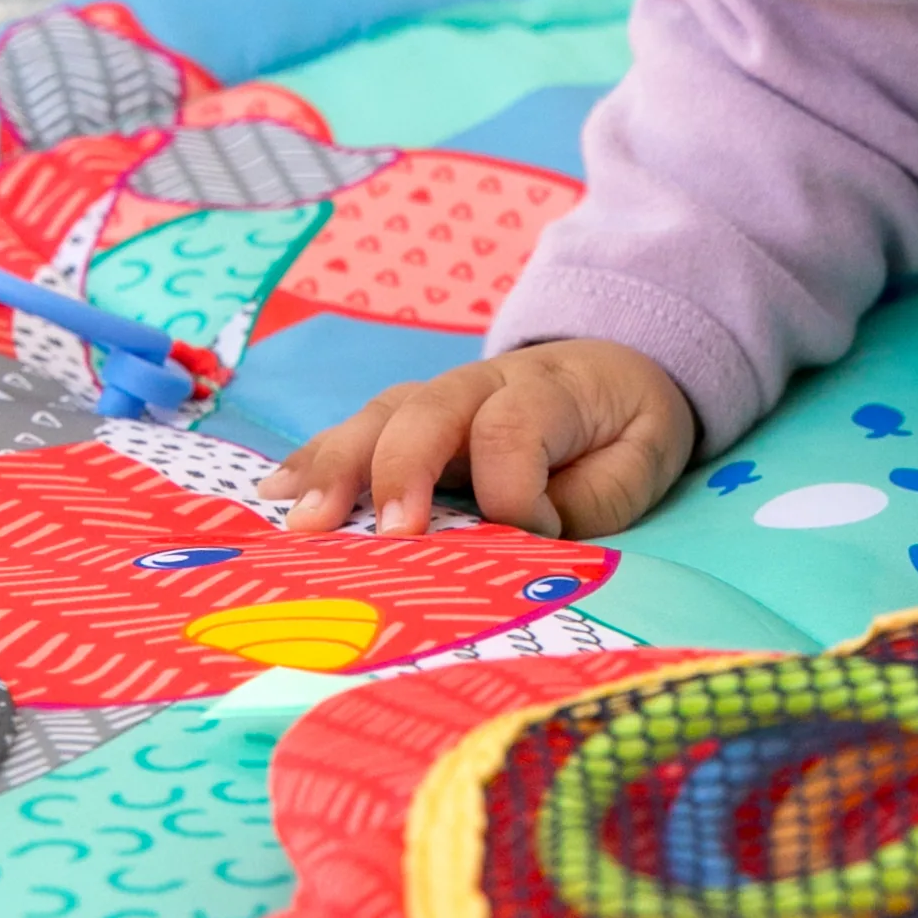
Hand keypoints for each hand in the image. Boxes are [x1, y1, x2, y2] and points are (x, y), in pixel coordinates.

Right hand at [259, 340, 695, 540]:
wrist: (618, 378)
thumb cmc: (624, 433)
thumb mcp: (639, 464)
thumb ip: (589, 499)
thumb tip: (523, 539)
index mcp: (551, 391)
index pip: (514, 429)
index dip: (516, 489)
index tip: (537, 533)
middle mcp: (486, 384)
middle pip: (431, 409)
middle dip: (403, 468)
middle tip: (390, 533)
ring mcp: (440, 398)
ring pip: (382, 415)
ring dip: (339, 465)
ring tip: (302, 521)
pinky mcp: (409, 420)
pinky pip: (358, 430)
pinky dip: (316, 459)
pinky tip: (277, 493)